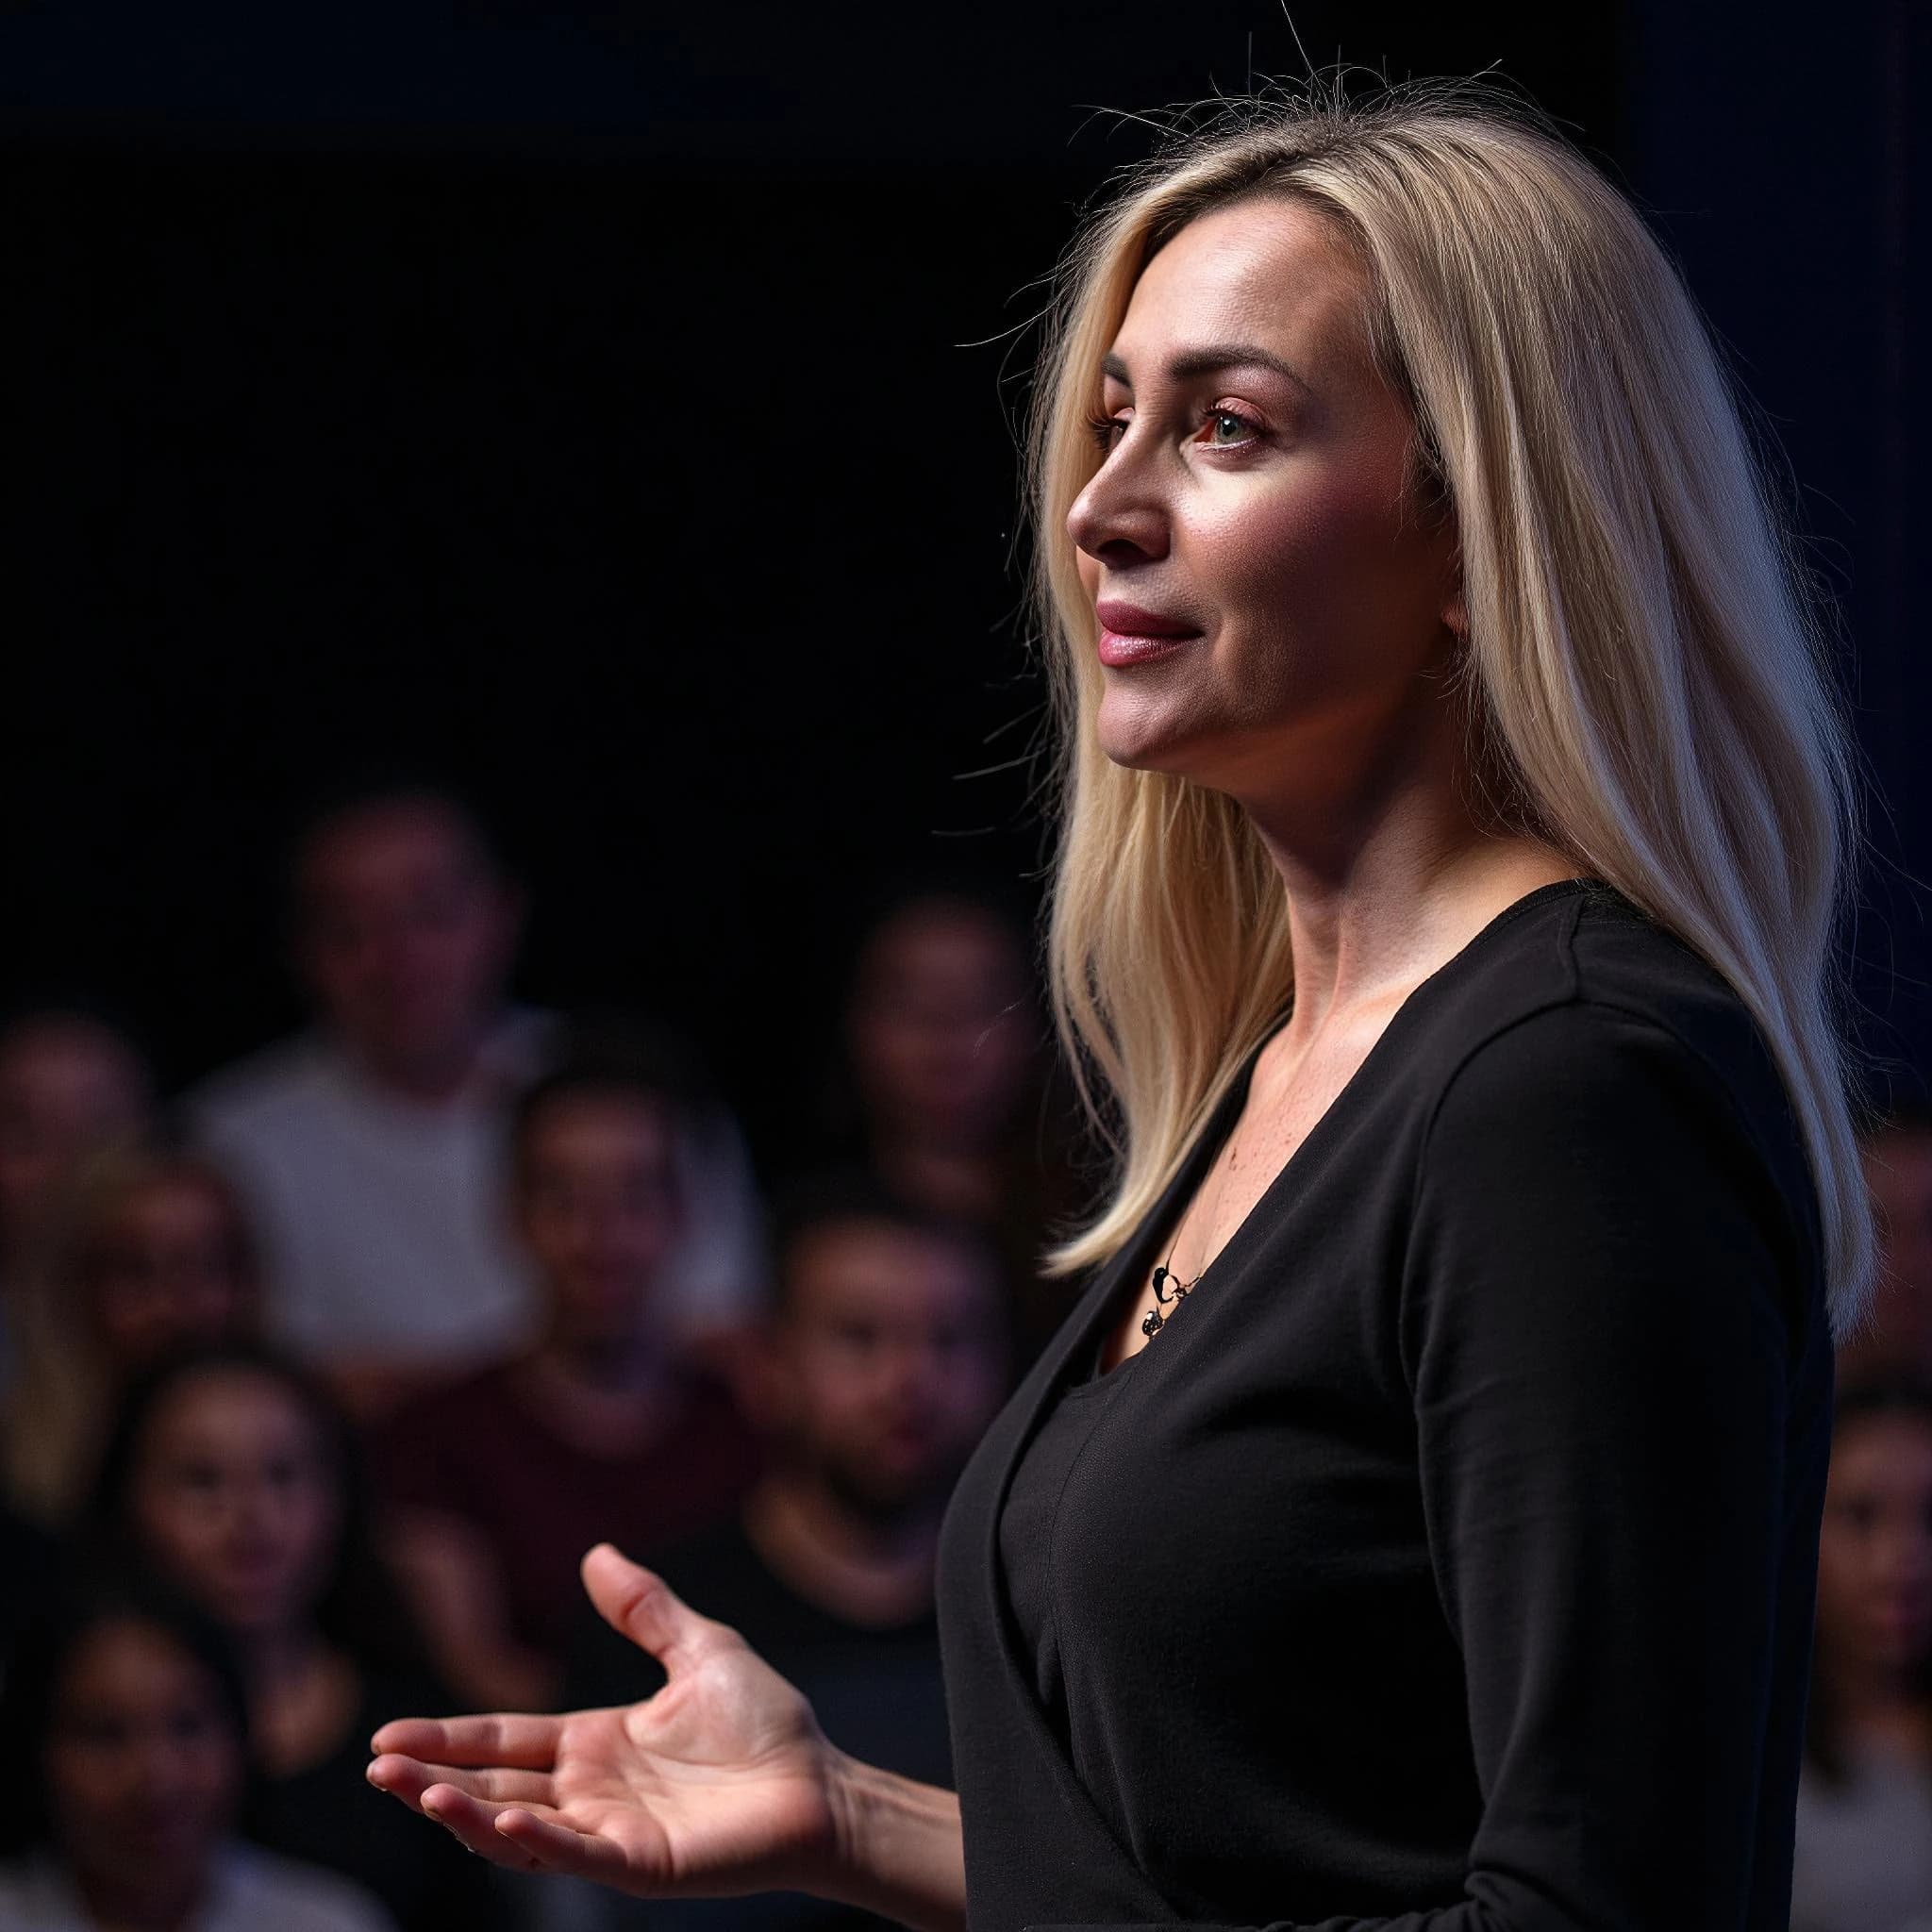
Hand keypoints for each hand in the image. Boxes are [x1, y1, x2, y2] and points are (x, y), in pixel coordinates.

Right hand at [368, 1543, 845, 1897]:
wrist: (821, 1784)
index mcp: (595, 1743)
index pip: (505, 1740)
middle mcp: (591, 1790)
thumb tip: (594, 1554)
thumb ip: (645, 1609)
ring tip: (416, 1790)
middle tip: (376, 1767)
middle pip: (494, 1785)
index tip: (386, 1739)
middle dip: (432, 1778)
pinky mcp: (641, 1862)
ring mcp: (610, 1831)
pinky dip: (533, 1838)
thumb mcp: (698, 1649)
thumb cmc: (766, 1723)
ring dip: (464, 1813)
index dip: (448, 1740)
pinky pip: (576, 1853)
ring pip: (518, 1827)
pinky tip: (494, 1818)